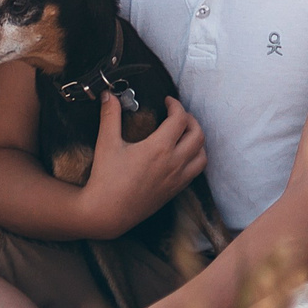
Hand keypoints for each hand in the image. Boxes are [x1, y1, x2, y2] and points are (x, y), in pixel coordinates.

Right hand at [76, 92, 204, 238]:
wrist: (108, 213)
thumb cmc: (106, 178)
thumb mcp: (106, 143)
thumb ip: (110, 116)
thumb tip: (108, 94)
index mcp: (159, 148)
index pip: (180, 119)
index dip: (176, 105)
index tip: (167, 101)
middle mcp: (174, 163)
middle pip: (198, 135)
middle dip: (191, 120)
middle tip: (177, 115)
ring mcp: (177, 179)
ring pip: (202, 155)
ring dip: (197, 140)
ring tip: (184, 134)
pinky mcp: (175, 191)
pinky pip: (195, 171)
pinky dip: (195, 158)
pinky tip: (181, 155)